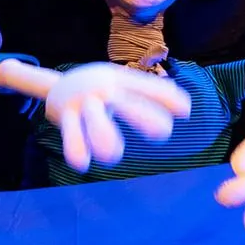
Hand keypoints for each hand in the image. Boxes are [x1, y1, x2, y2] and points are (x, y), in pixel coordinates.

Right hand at [42, 63, 191, 172]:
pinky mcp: (64, 116)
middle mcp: (102, 89)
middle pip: (123, 102)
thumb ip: (150, 94)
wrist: (57, 85)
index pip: (144, 87)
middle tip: (163, 133)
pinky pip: (71, 134)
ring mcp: (83, 102)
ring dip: (105, 137)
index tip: (185, 111)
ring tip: (114, 156)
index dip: (165, 97)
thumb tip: (187, 108)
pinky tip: (83, 164)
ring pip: (95, 119)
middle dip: (142, 116)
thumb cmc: (99, 89)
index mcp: (119, 81)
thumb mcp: (122, 84)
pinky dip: (77, 149)